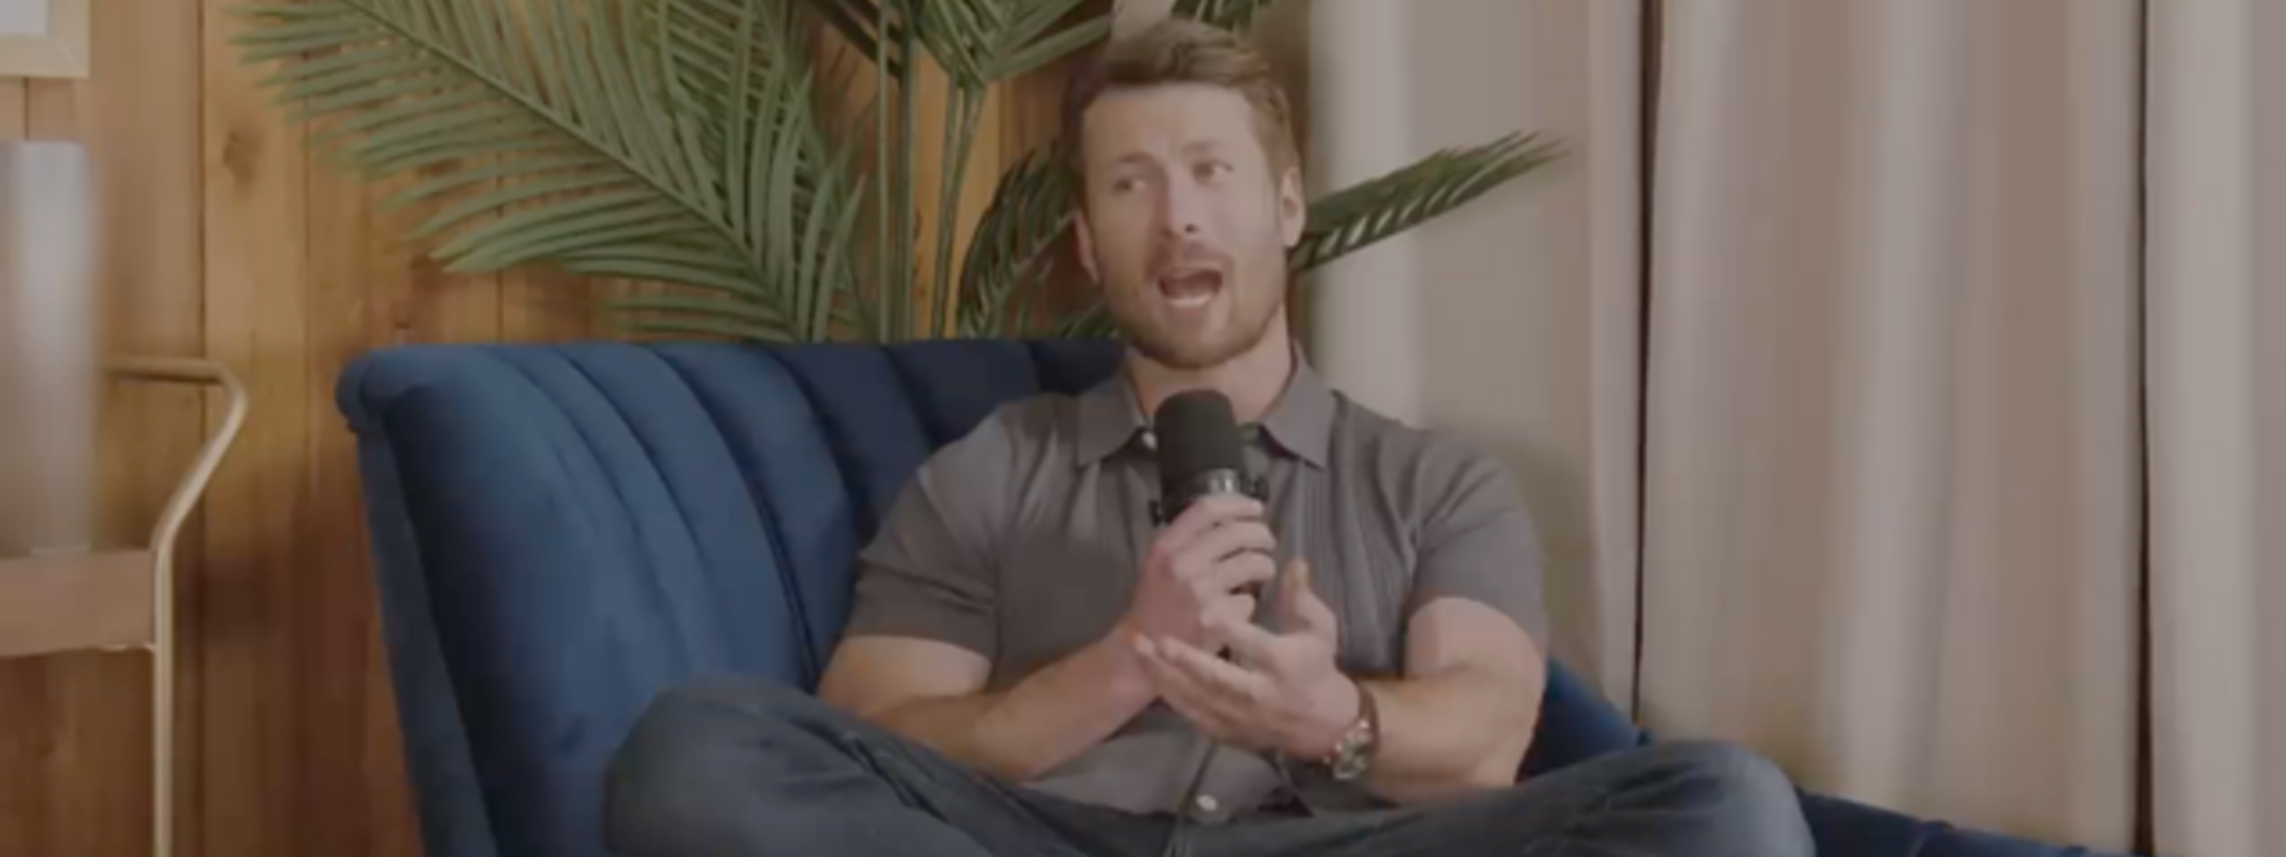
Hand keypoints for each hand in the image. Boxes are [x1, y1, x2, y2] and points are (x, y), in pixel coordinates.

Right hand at [1116, 495, 1277, 652]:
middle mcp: (1183, 564)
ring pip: (1253, 565)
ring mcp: (1201, 593)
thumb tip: (1230, 518)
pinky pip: (1249, 601)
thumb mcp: (1158, 564)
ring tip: (1262, 572)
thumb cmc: (1154, 605)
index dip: (1238, 504)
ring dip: (1265, 566)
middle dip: (1261, 534)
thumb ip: (1186, 540)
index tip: (1254, 508)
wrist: (1139, 654)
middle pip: (1238, 533)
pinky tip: (1239, 608)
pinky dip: (1249, 603)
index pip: (1208, 510)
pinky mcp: (1217, 620)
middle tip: (1266, 542)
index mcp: (1166, 547)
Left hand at [1133, 558, 1360, 759]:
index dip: (1230, 629)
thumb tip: (1295, 562)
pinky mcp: (1225, 731)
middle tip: (1159, 639)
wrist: (1317, 723)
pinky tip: (1149, 673)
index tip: (1205, 611)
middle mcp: (1259, 695)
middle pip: (1218, 678)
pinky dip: (1170, 695)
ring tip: (1140, 649)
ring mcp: (1239, 717)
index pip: (1255, 646)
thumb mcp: (1320, 629)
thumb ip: (1302, 598)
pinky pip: (1191, 714)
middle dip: (1186, 660)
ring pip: (1197, 698)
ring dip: (1166, 675)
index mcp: (1284, 666)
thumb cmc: (1316, 665)